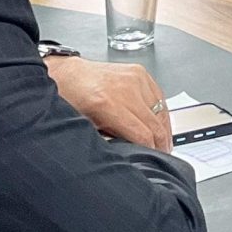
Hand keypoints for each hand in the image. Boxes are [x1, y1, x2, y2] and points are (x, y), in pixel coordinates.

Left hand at [44, 55, 172, 151]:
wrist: (68, 73)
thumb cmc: (70, 99)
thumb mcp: (85, 127)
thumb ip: (109, 140)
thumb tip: (130, 153)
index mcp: (107, 104)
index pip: (143, 134)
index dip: (151, 151)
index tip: (153, 159)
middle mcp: (125, 89)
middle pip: (156, 124)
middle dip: (161, 143)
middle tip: (162, 154)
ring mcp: (135, 78)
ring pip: (162, 111)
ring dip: (164, 128)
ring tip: (162, 141)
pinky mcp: (140, 72)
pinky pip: (160, 97)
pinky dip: (161, 112)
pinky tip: (159, 123)